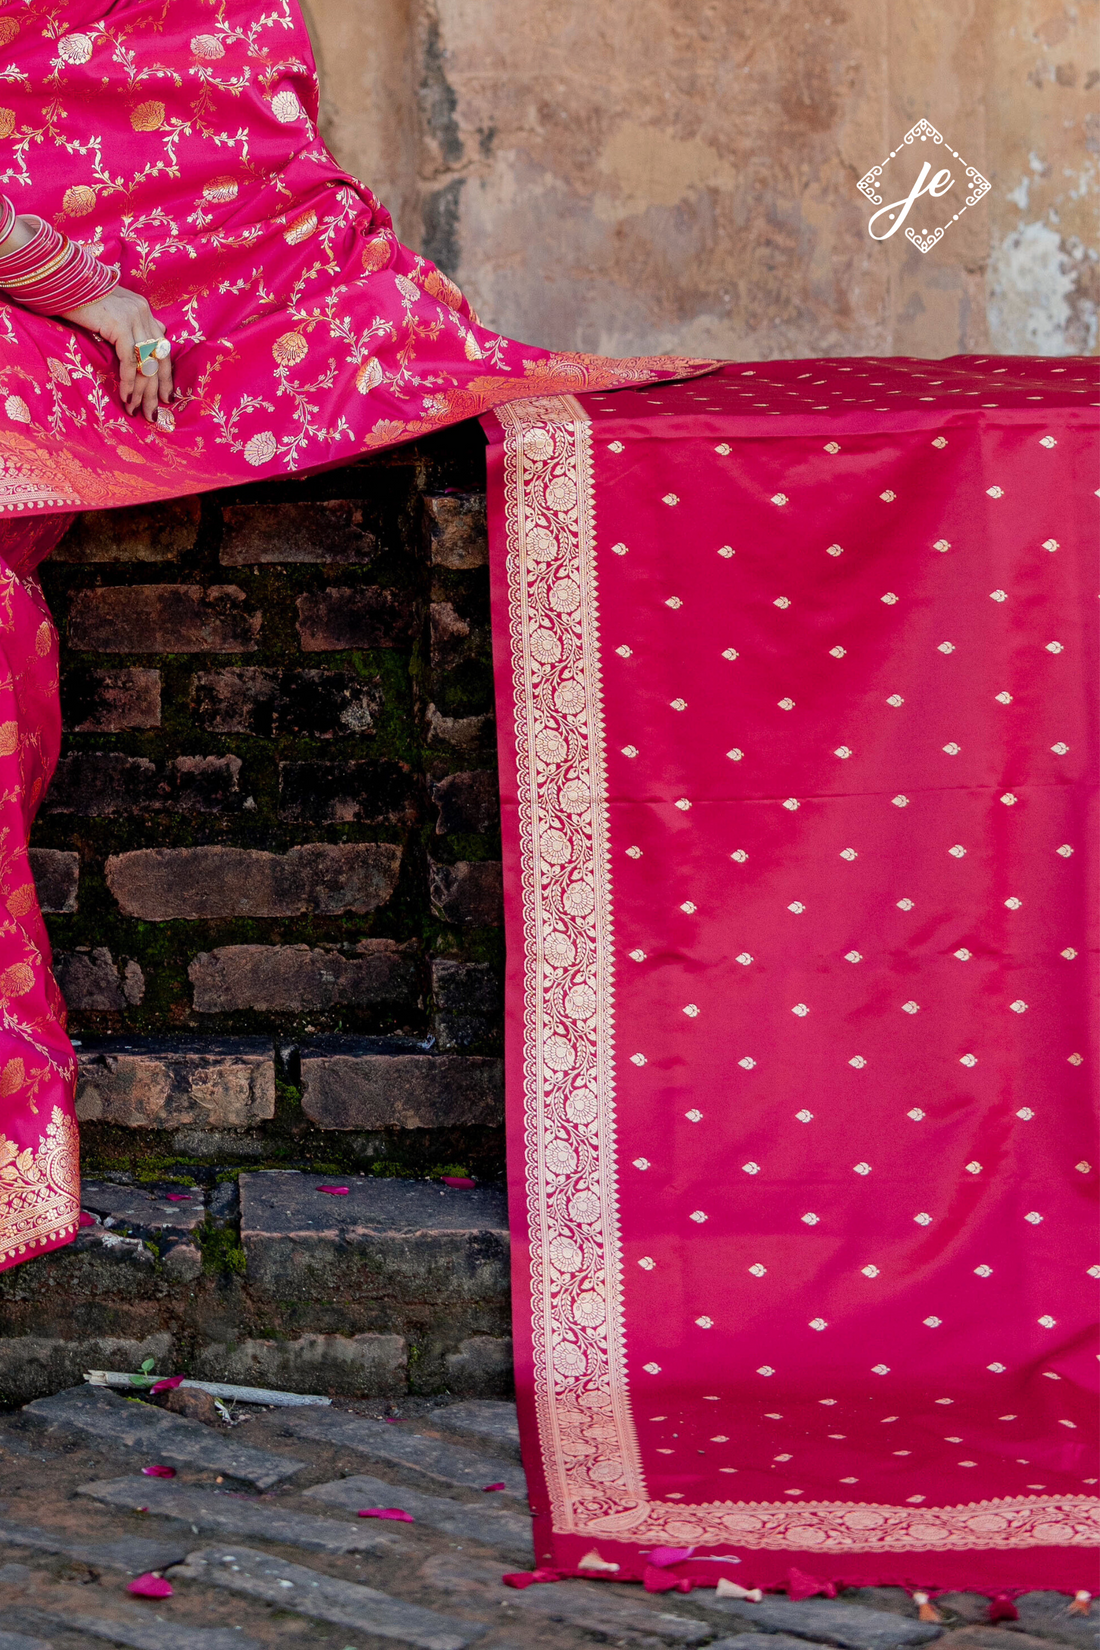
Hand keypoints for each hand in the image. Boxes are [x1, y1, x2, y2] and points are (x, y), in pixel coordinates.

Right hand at [62, 284, 173, 419]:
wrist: (63, 281)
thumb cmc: (81, 299)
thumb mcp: (110, 312)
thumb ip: (128, 327)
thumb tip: (142, 346)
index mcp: (144, 310)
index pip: (162, 347)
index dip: (165, 374)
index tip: (166, 395)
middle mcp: (143, 313)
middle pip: (158, 358)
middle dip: (156, 389)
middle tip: (153, 413)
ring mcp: (134, 318)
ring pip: (145, 363)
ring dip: (141, 392)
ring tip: (136, 412)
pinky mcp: (120, 325)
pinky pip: (129, 362)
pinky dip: (128, 382)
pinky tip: (126, 398)